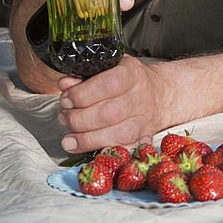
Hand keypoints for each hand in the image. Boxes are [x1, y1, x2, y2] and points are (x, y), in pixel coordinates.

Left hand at [56, 56, 170, 151]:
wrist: (158, 93)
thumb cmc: (127, 80)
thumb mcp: (108, 68)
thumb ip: (85, 76)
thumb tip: (65, 85)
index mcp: (132, 73)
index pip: (108, 85)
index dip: (82, 95)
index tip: (66, 99)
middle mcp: (142, 97)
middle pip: (108, 114)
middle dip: (79, 119)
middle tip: (65, 117)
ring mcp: (145, 120)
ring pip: (117, 136)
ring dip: (86, 139)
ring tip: (69, 139)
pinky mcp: (144, 139)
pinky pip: (125, 151)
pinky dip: (103, 153)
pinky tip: (87, 150)